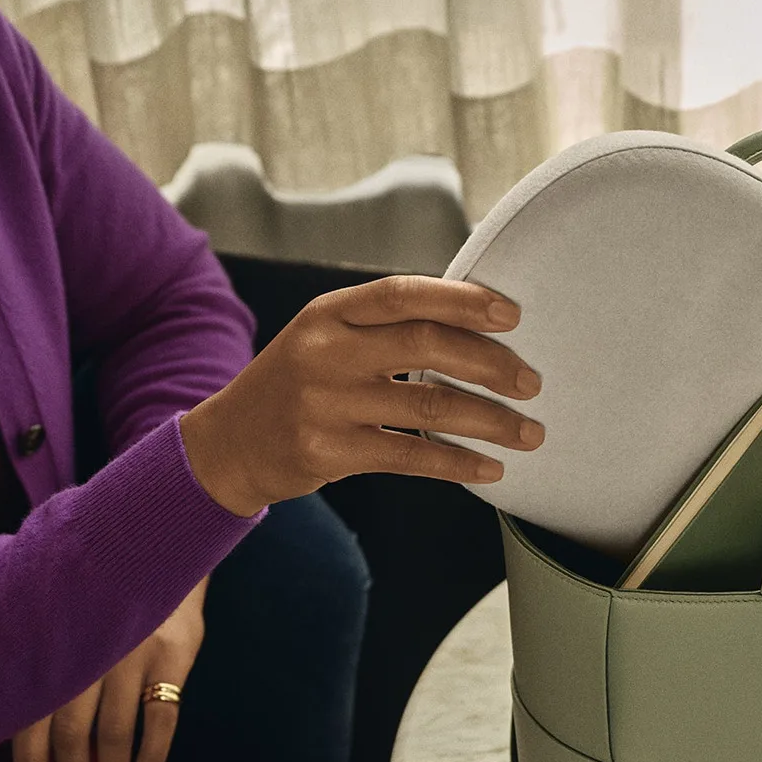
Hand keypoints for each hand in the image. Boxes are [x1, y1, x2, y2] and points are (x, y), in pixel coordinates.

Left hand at [13, 577, 207, 761]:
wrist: (159, 544)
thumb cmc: (96, 583)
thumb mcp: (56, 604)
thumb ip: (34, 648)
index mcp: (50, 643)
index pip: (31, 714)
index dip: (30, 760)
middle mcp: (87, 651)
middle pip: (73, 730)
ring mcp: (132, 653)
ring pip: (116, 729)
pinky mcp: (173, 654)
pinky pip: (163, 716)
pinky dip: (154, 754)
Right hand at [180, 276, 543, 516]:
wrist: (229, 444)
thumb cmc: (300, 383)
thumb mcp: (327, 337)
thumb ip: (386, 327)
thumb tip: (478, 323)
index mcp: (329, 311)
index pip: (404, 293)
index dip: (462, 300)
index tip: (512, 315)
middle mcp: (325, 351)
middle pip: (426, 345)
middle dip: (491, 364)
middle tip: (532, 383)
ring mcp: (324, 403)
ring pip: (429, 404)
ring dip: (490, 421)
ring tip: (529, 432)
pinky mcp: (327, 451)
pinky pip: (410, 454)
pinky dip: (458, 462)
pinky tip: (490, 468)